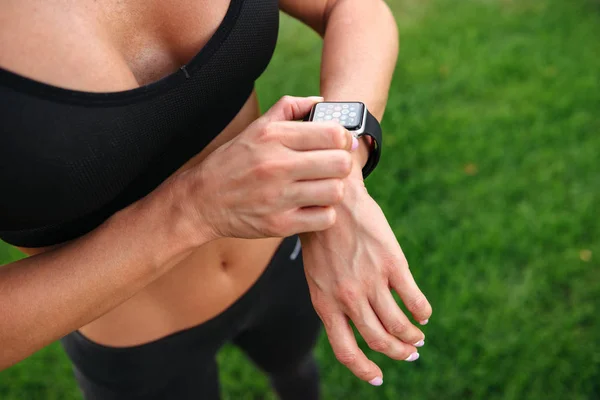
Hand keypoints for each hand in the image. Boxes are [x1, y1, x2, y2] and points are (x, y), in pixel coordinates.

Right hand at [168, 96, 356, 241]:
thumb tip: (320, 102)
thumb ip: (290, 109)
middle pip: (340, 163)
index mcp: (273, 137)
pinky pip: (325, 219)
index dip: (343, 138)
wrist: (202, 200)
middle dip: (341, 164)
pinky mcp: (280, 224)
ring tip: (321, 187)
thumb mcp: (256, 128)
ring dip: (333, 189)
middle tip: (332, 168)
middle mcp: (276, 165)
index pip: (332, 133)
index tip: (339, 144)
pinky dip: (324, 213)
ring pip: (336, 191)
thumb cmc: (233, 162)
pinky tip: (312, 206)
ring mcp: (279, 197)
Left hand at [300, 171, 431, 384]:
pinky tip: (424, 314)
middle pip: (379, 341)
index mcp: (326, 303)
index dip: (364, 370)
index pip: (346, 352)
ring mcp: (371, 282)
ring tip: (417, 338)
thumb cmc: (323, 240)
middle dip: (397, 353)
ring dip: (412, 337)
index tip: (378, 378)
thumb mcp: (317, 276)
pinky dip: (422, 312)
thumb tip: (354, 326)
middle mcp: (348, 298)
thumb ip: (333, 302)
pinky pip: (414, 300)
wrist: (333, 201)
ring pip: (399, 326)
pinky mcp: (392, 264)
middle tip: (409, 354)